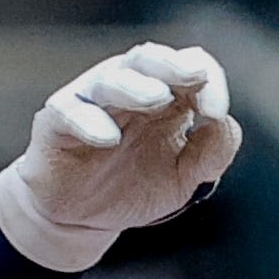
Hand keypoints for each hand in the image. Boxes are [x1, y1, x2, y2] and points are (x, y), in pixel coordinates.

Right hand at [0, 43, 240, 273]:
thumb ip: (211, 152)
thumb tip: (223, 122)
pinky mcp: (56, 122)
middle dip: (174, 66)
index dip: (210, 82)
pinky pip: (70, 112)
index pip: (191, 67)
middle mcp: (128, 87)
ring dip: (136, 86)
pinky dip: (89, 120)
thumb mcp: (184, 176)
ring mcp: (91, 102)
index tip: (217, 112)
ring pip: (111, 80)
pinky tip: (108, 137)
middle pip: (150, 59)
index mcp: (164, 94)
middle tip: (195, 76)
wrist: (84, 219)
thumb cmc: (135, 185)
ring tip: (157, 99)